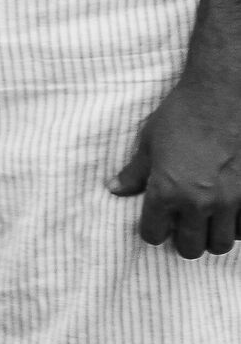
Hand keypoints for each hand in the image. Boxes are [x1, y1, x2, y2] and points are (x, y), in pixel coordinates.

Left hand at [109, 78, 240, 255]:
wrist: (221, 95)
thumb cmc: (181, 114)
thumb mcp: (150, 140)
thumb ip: (134, 172)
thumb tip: (115, 189)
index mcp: (166, 191)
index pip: (153, 234)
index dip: (152, 229)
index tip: (155, 222)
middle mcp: (197, 203)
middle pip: (189, 248)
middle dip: (182, 239)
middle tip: (182, 224)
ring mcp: (228, 201)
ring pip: (219, 244)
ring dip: (210, 236)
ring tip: (206, 220)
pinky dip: (235, 225)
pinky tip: (228, 211)